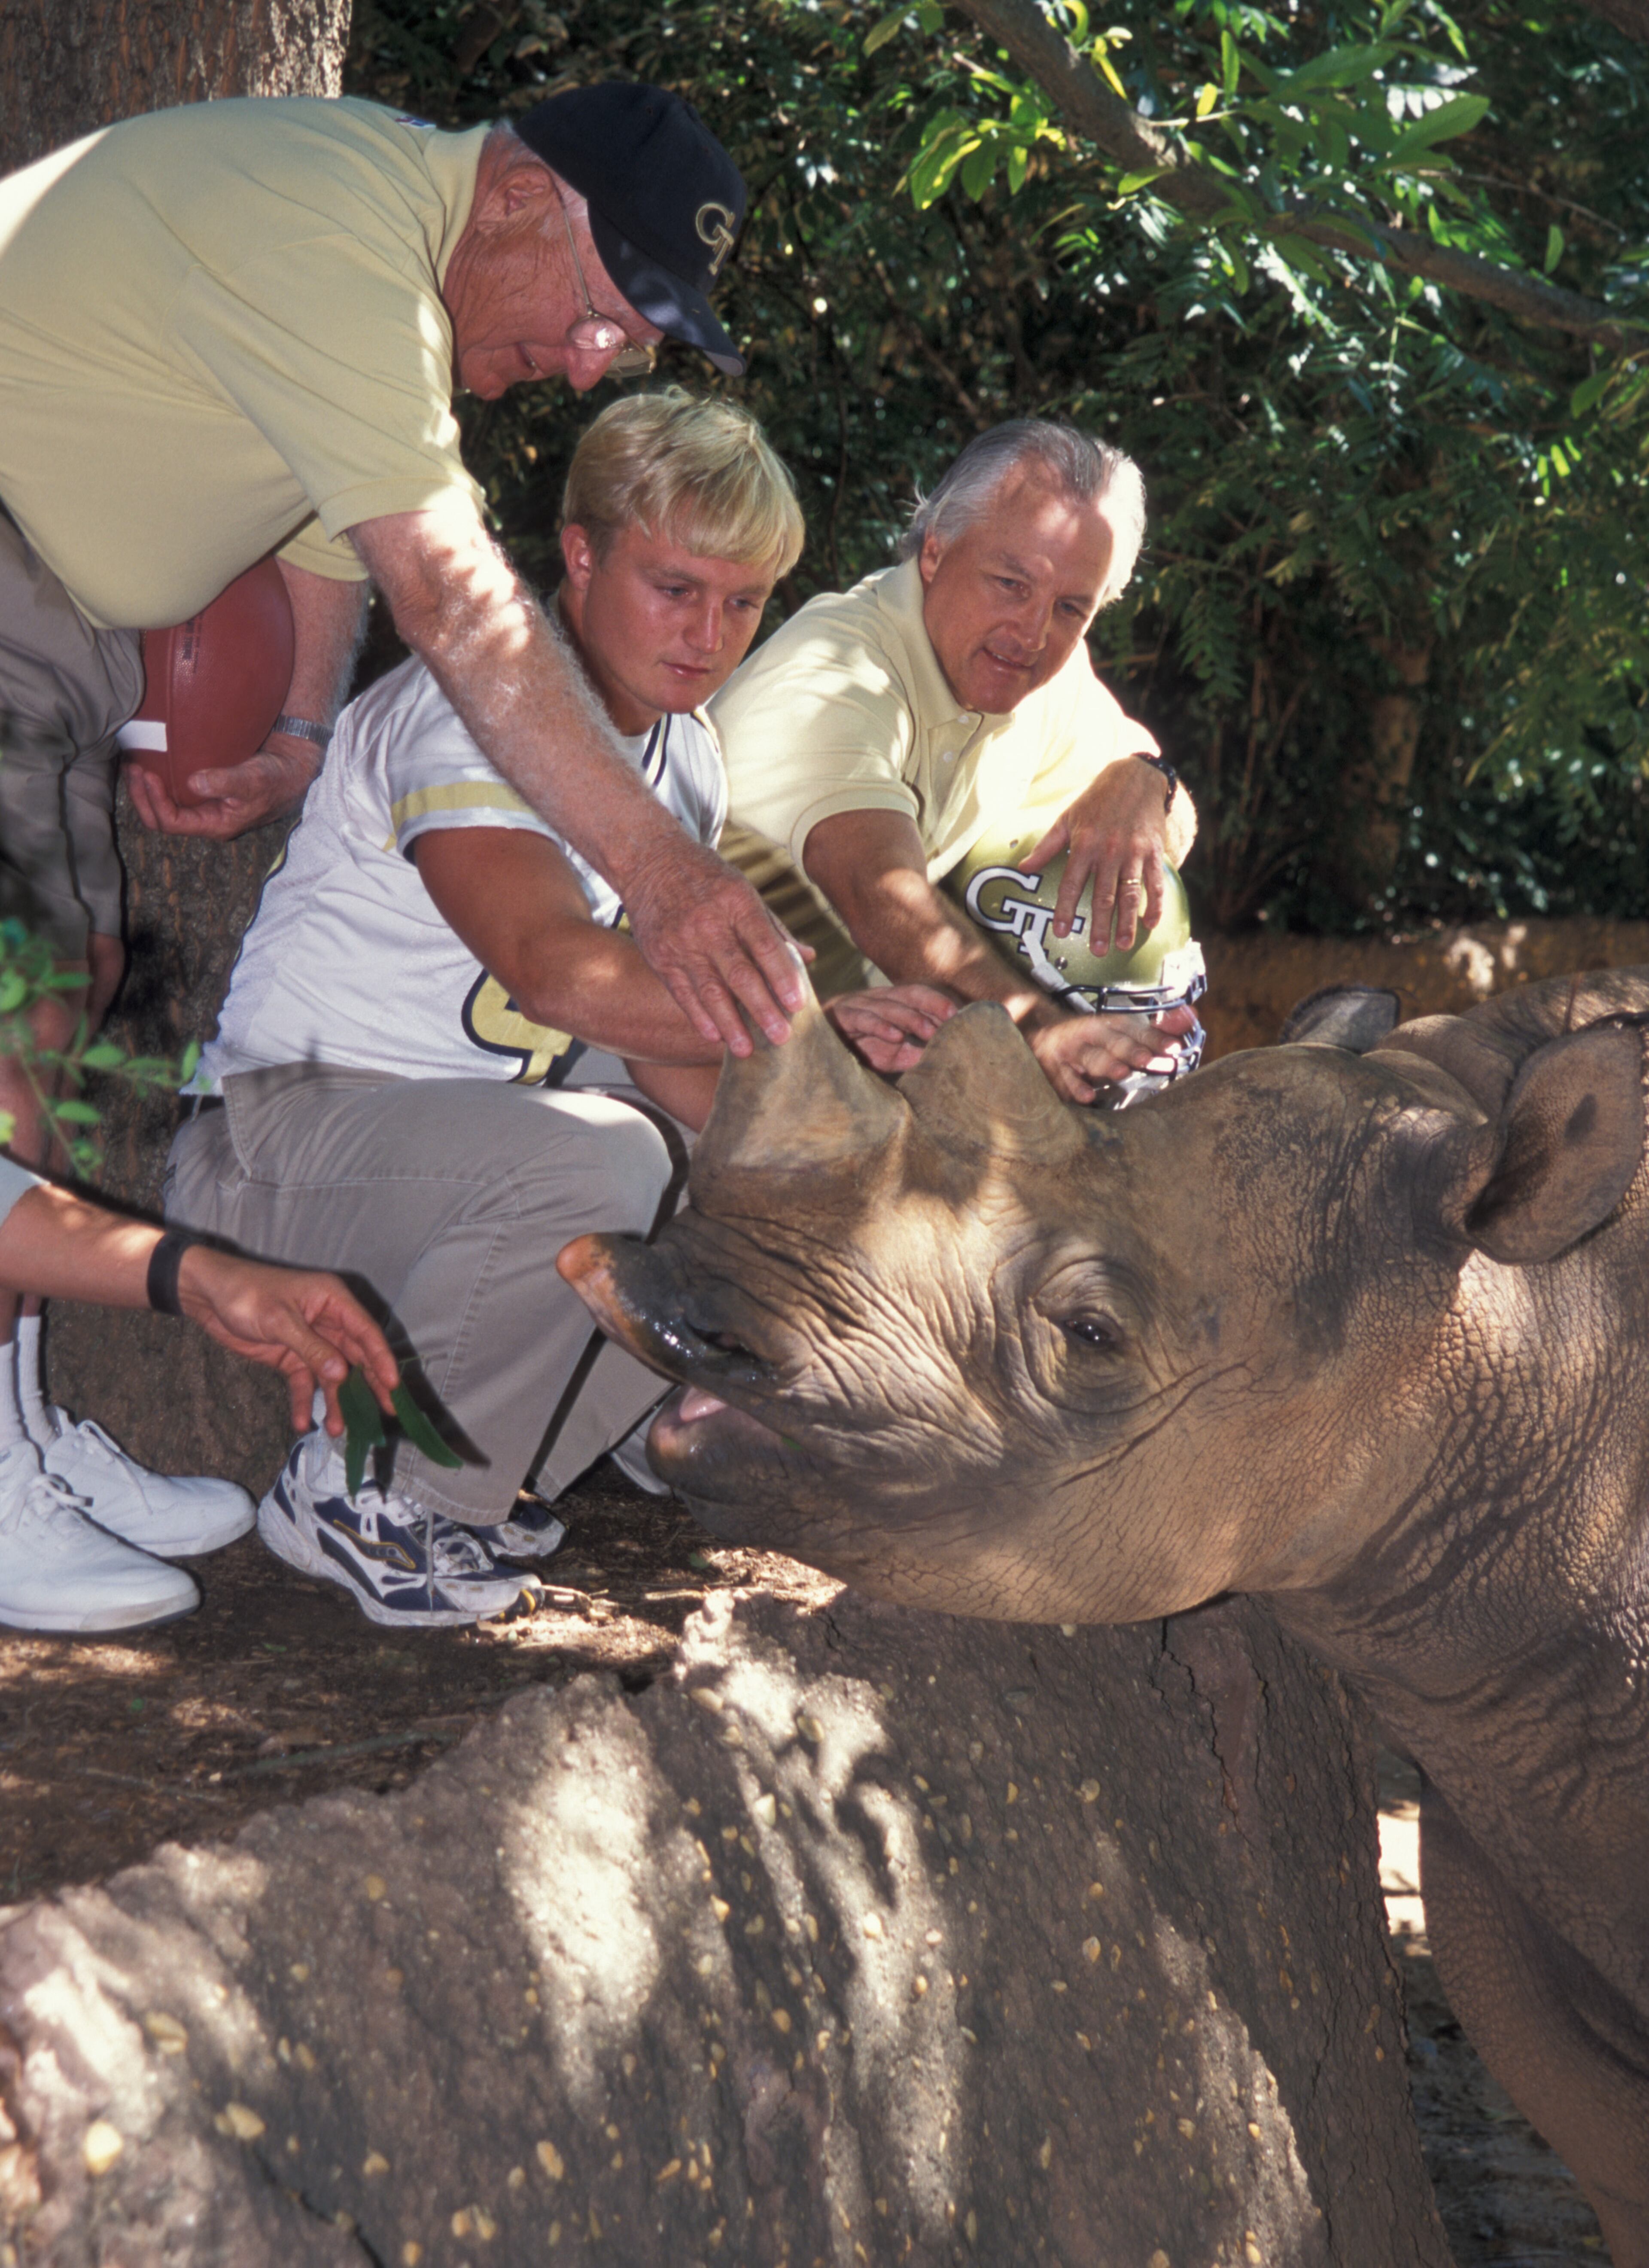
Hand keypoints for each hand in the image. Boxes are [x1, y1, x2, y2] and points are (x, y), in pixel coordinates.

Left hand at [124, 732, 320, 840]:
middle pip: (161, 819)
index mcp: (216, 825)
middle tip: (132, 768)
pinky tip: (152, 761)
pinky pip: (173, 792)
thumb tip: (194, 783)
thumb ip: (224, 782)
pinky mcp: (205, 792)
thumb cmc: (275, 778)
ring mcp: (204, 807)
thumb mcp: (253, 780)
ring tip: (134, 763)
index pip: (173, 822)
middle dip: (141, 796)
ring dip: (145, 788)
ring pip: (164, 806)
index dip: (154, 801)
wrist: (291, 769)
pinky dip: (159, 778)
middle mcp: (206, 820)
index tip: (147, 774)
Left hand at [176, 1247, 398, 1435]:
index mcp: (333, 1301)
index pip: (366, 1332)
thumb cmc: (245, 1294)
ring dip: (334, 1400)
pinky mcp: (290, 1357)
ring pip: (331, 1375)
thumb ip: (312, 1347)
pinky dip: (303, 1400)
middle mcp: (328, 1321)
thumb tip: (342, 1374)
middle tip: (382, 1414)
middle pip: (355, 1357)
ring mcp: (310, 1341)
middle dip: (367, 1386)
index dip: (381, 1359)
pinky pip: (303, 1382)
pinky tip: (301, 1421)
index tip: (393, 1386)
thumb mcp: (280, 1320)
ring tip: (336, 1428)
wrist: (206, 1295)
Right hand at [622, 833, 812, 1057]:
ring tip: (746, 1050)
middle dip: (761, 1008)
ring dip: (729, 1023)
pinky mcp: (659, 956)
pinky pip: (682, 993)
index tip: (798, 1003)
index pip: (763, 944)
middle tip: (782, 1038)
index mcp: (737, 903)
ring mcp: (680, 942)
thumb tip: (809, 959)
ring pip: (709, 990)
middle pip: (739, 973)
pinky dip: (698, 1016)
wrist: (651, 861)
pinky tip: (714, 1035)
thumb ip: (776, 929)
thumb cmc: (708, 879)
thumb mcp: (745, 891)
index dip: (781, 975)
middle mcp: (708, 924)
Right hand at [825, 983, 957, 1072]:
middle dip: (930, 1004)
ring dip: (910, 1017)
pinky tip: (894, 1036)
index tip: (959, 1015)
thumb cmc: (853, 1050)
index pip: (917, 995)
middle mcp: (875, 999)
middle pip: (907, 994)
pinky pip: (861, 1018)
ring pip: (887, 1005)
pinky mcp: (839, 1017)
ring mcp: (856, 1005)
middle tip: (950, 1020)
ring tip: (928, 1031)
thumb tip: (941, 1057)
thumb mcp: (889, 1054)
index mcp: (889, 1003)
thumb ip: (912, 1053)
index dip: (938, 1002)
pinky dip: (879, 1026)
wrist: (810, 1050)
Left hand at [1019, 755, 1172, 953]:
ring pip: (1129, 893)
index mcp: (1085, 844)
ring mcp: (1133, 852)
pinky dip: (1154, 904)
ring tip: (1123, 945)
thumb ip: (1046, 846)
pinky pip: (1154, 882)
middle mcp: (1109, 851)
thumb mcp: (1067, 818)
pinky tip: (1151, 923)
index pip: (1072, 883)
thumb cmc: (1096, 800)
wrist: (1135, 777)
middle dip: (1099, 925)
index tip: (1061, 932)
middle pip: (1102, 895)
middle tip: (1096, 950)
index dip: (1065, 909)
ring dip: (1126, 922)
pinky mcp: (1153, 851)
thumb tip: (1023, 867)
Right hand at [1028, 1002, 1196, 1106]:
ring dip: (1105, 1064)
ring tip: (1121, 1073)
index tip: (1174, 1048)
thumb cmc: (1091, 1036)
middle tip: (1149, 1060)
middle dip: (1133, 1051)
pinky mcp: (1053, 1067)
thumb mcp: (1121, 1028)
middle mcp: (1091, 1034)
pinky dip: (1074, 1087)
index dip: (1155, 1039)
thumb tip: (1192, 1016)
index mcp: (1110, 1024)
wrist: (1039, 1030)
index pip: (1136, 1030)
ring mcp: (1071, 1050)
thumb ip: (1157, 1028)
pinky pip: (1064, 1078)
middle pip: (1115, 1042)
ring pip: (1090, 1057)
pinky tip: (1086, 1096)